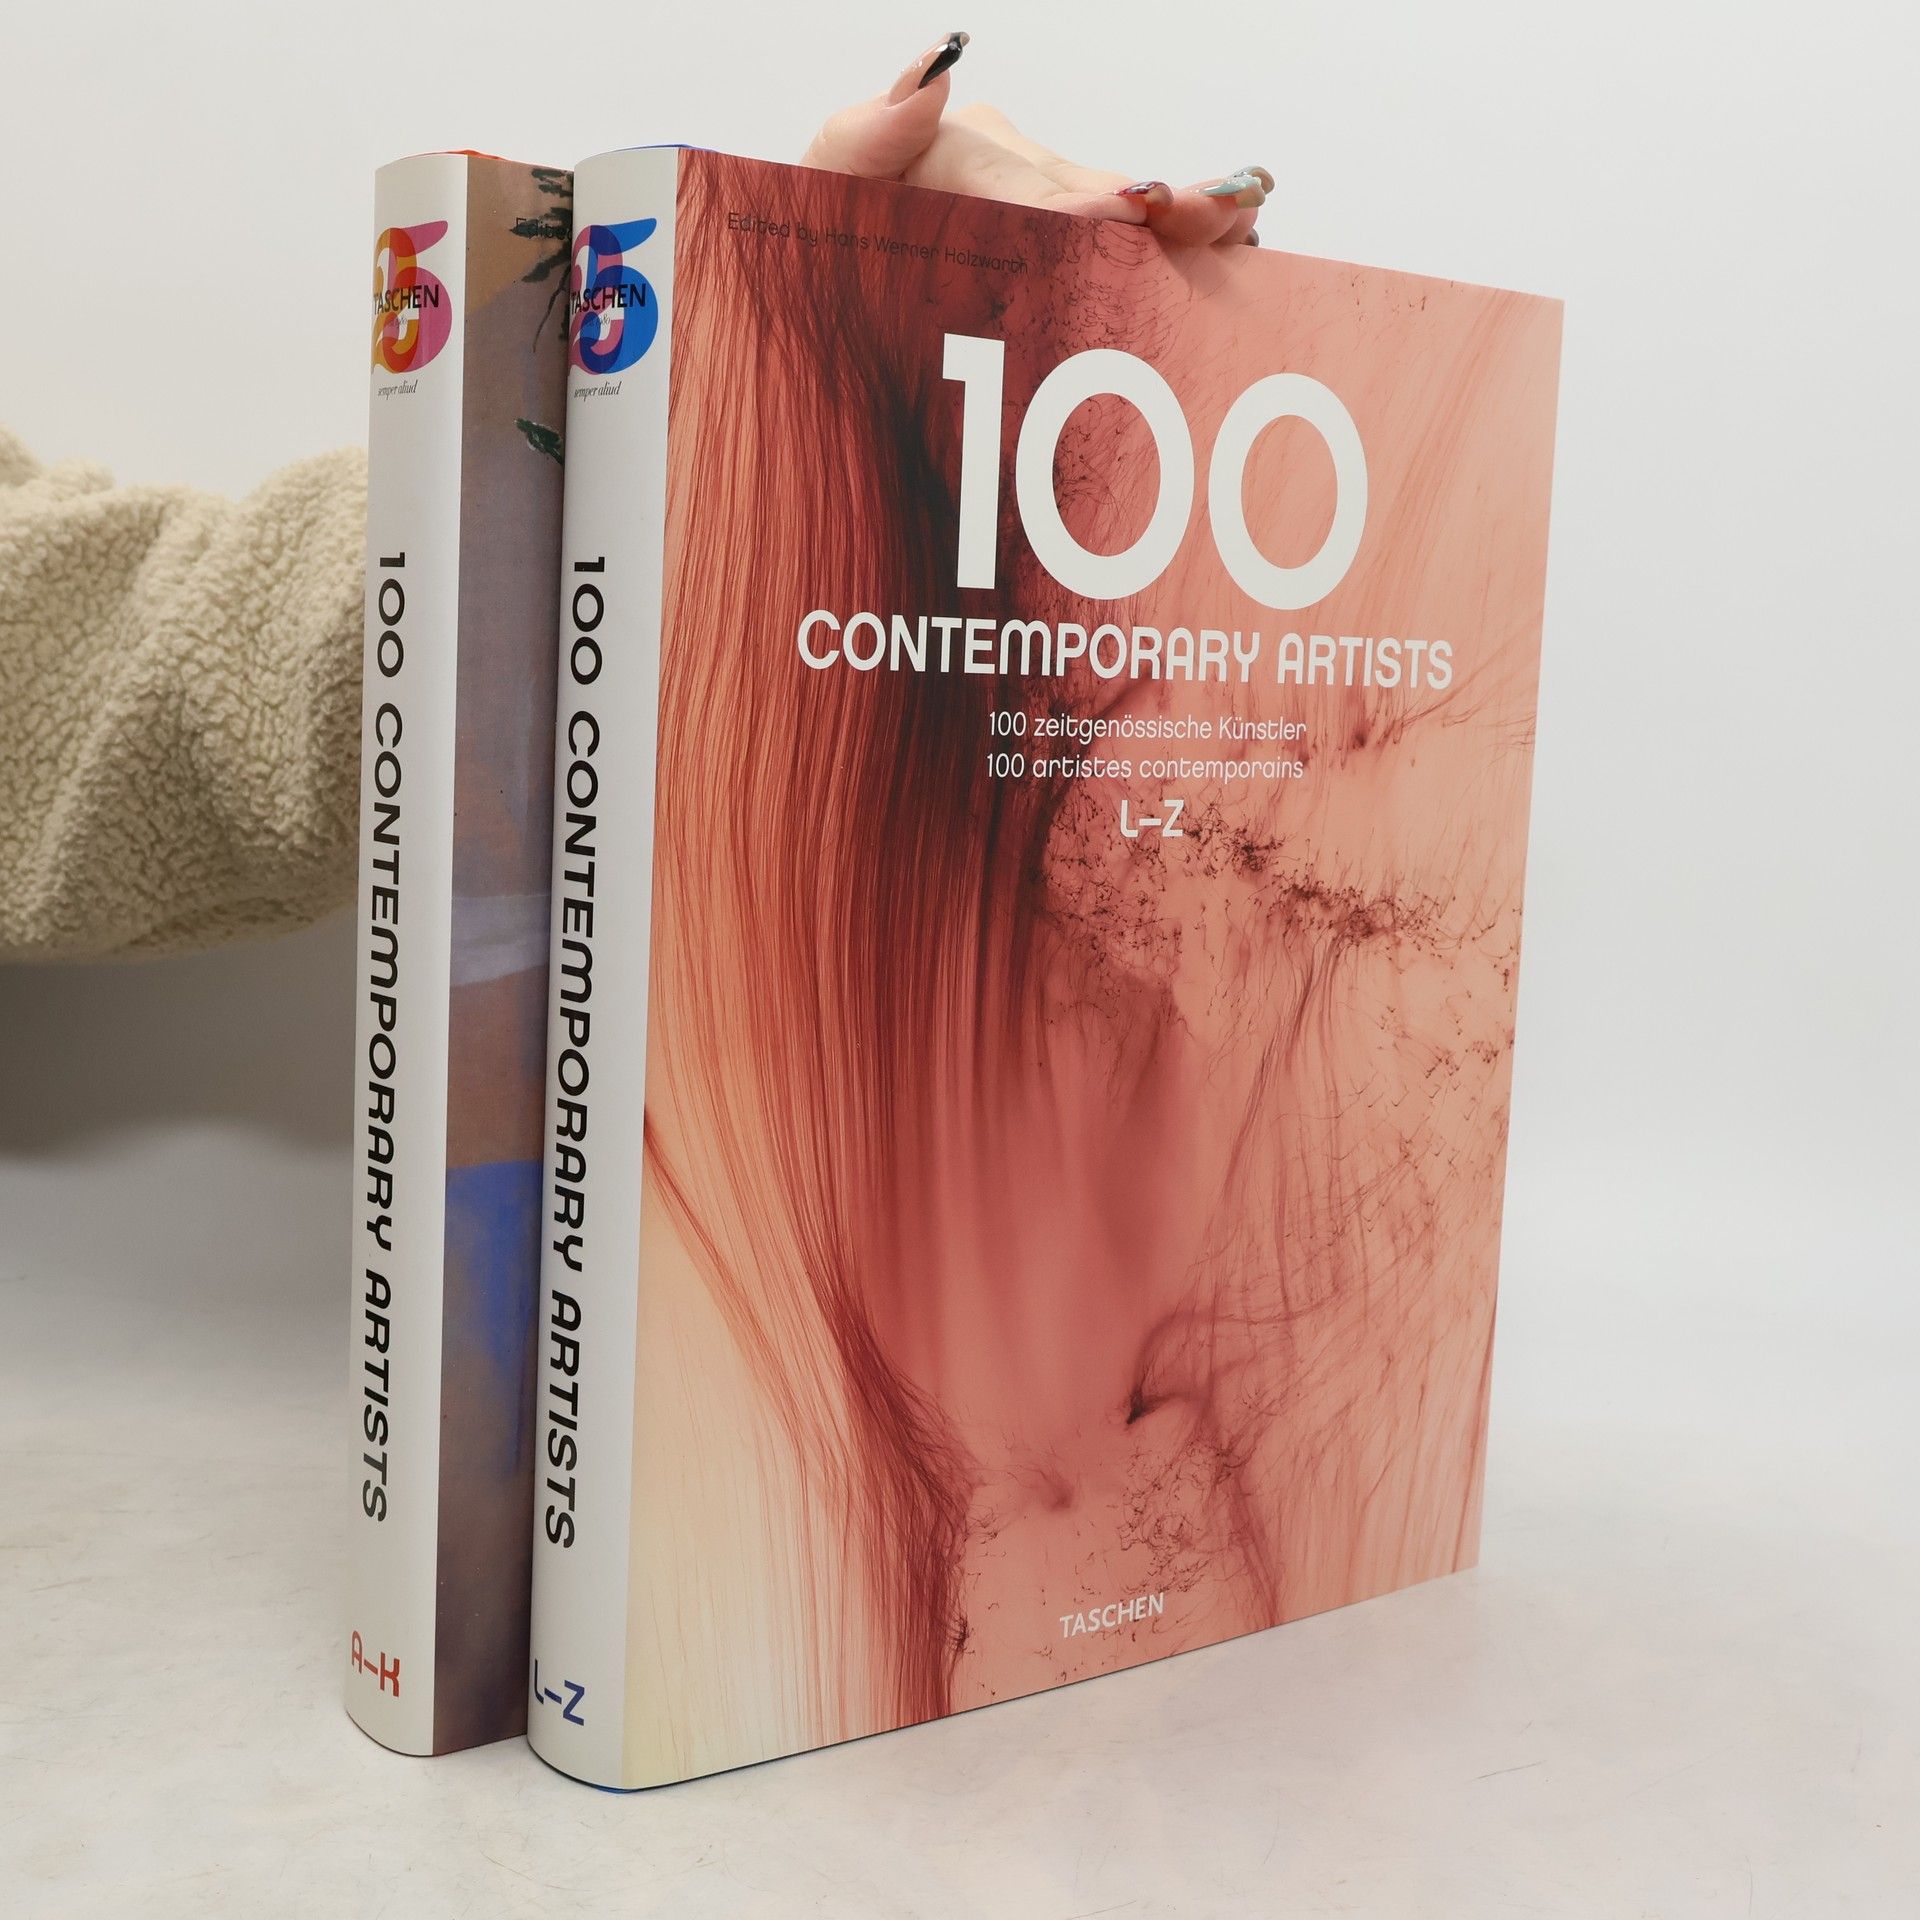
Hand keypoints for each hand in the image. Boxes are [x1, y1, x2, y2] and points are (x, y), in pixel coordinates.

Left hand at [804, 32, 1269, 247]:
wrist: (813, 255)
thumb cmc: (811, 228)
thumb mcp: (819, 183)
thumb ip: (861, 135)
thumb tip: (936, 71)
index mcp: (956, 153)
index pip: (1027, 189)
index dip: (1081, 207)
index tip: (1131, 213)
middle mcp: (1010, 166)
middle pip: (1093, 195)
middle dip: (1161, 208)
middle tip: (1222, 211)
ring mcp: (1042, 195)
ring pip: (1121, 210)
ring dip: (1189, 215)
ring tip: (1246, 212)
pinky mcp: (1057, 227)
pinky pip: (1121, 233)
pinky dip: (1179, 237)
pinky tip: (1236, 235)